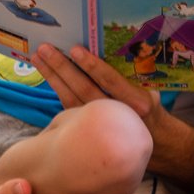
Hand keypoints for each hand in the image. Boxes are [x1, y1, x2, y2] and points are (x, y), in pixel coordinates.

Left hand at [33, 43, 161, 130]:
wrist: (155, 144)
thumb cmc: (149, 111)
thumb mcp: (151, 94)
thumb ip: (132, 79)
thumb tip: (109, 52)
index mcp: (138, 103)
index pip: (111, 81)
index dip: (92, 65)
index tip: (75, 50)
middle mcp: (117, 115)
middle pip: (84, 89)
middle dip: (63, 68)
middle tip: (45, 49)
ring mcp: (99, 125)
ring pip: (71, 99)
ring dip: (53, 77)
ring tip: (38, 58)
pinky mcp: (87, 129)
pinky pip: (68, 107)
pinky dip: (58, 90)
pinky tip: (48, 76)